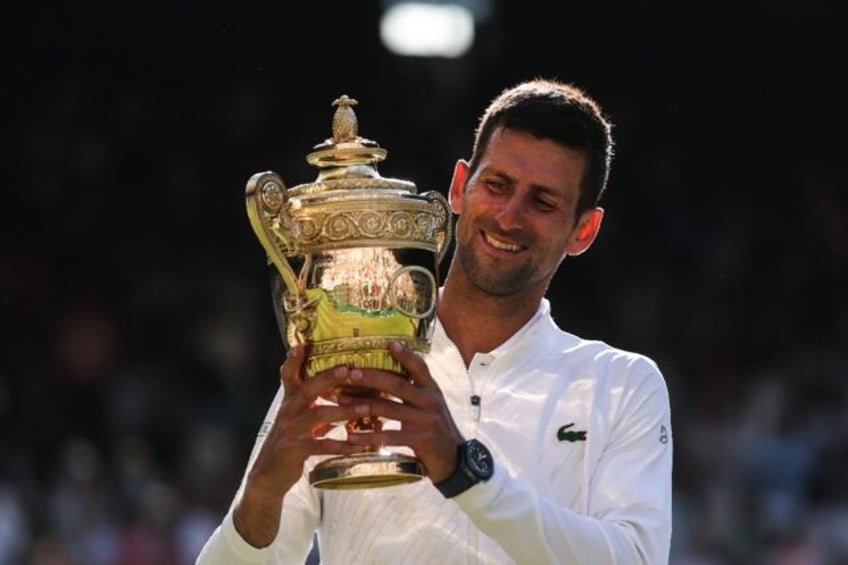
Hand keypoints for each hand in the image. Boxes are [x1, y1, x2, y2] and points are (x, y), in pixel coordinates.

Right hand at [233, 345, 367, 546]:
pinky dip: (341, 445)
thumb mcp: (299, 420)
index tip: (302, 345)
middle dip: (328, 378)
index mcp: (289, 401)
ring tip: (366, 408)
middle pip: (307, 389)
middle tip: (349, 369)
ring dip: (344, 411)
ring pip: (319, 415)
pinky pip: (321, 445)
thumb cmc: (291, 443)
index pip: (288, 375)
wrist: (269, 476)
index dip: (293, 360)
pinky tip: (359, 445)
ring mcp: (290, 431)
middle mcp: (287, 411)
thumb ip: (316, 405)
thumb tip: (346, 392)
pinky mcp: (294, 450)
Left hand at [337, 342, 464, 482]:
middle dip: (371, 378)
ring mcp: (425, 420)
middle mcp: (429, 401)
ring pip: (389, 409)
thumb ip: (413, 393)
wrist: (454, 459)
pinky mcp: (420, 439)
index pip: (419, 367)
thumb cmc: (435, 429)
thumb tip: (383, 379)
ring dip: (362, 406)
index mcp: (431, 389)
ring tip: (342, 404)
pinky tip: (351, 437)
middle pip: (397, 384)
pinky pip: (389, 435)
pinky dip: (368, 436)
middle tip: (350, 373)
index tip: (389, 343)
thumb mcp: (429, 406)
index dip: (405, 355)